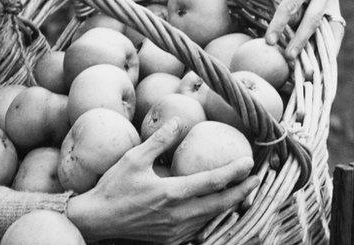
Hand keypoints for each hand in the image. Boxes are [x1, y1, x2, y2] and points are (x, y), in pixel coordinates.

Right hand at [65, 118, 259, 242]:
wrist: (96, 220)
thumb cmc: (112, 187)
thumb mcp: (133, 158)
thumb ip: (158, 141)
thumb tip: (177, 121)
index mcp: (170, 193)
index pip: (211, 181)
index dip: (233, 171)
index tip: (249, 162)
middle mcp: (178, 215)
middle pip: (220, 204)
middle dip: (242, 192)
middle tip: (257, 180)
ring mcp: (175, 231)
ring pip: (212, 218)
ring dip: (229, 205)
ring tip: (241, 193)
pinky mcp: (170, 240)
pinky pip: (198, 229)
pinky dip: (210, 217)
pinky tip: (214, 209)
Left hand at [266, 0, 342, 58]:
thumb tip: (286, 17)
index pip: (291, 5)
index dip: (279, 24)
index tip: (268, 41)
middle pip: (313, 19)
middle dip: (301, 40)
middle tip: (289, 58)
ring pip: (327, 25)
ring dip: (319, 47)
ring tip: (311, 67)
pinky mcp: (332, 2)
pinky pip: (333, 26)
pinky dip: (329, 43)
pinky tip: (324, 60)